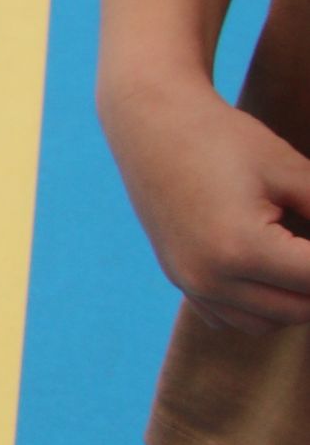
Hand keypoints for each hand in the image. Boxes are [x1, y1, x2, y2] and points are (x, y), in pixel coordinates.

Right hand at [106, 75, 309, 331]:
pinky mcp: (180, 279)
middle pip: (299, 309)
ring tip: (304, 259)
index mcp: (242, 249)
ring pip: (267, 322)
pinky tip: (274, 269)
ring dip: (297, 300)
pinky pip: (233, 317)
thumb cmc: (224, 137)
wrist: (151, 122)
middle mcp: (211, 278)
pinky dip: (262, 305)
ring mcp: (191, 283)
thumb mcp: (289, 170)